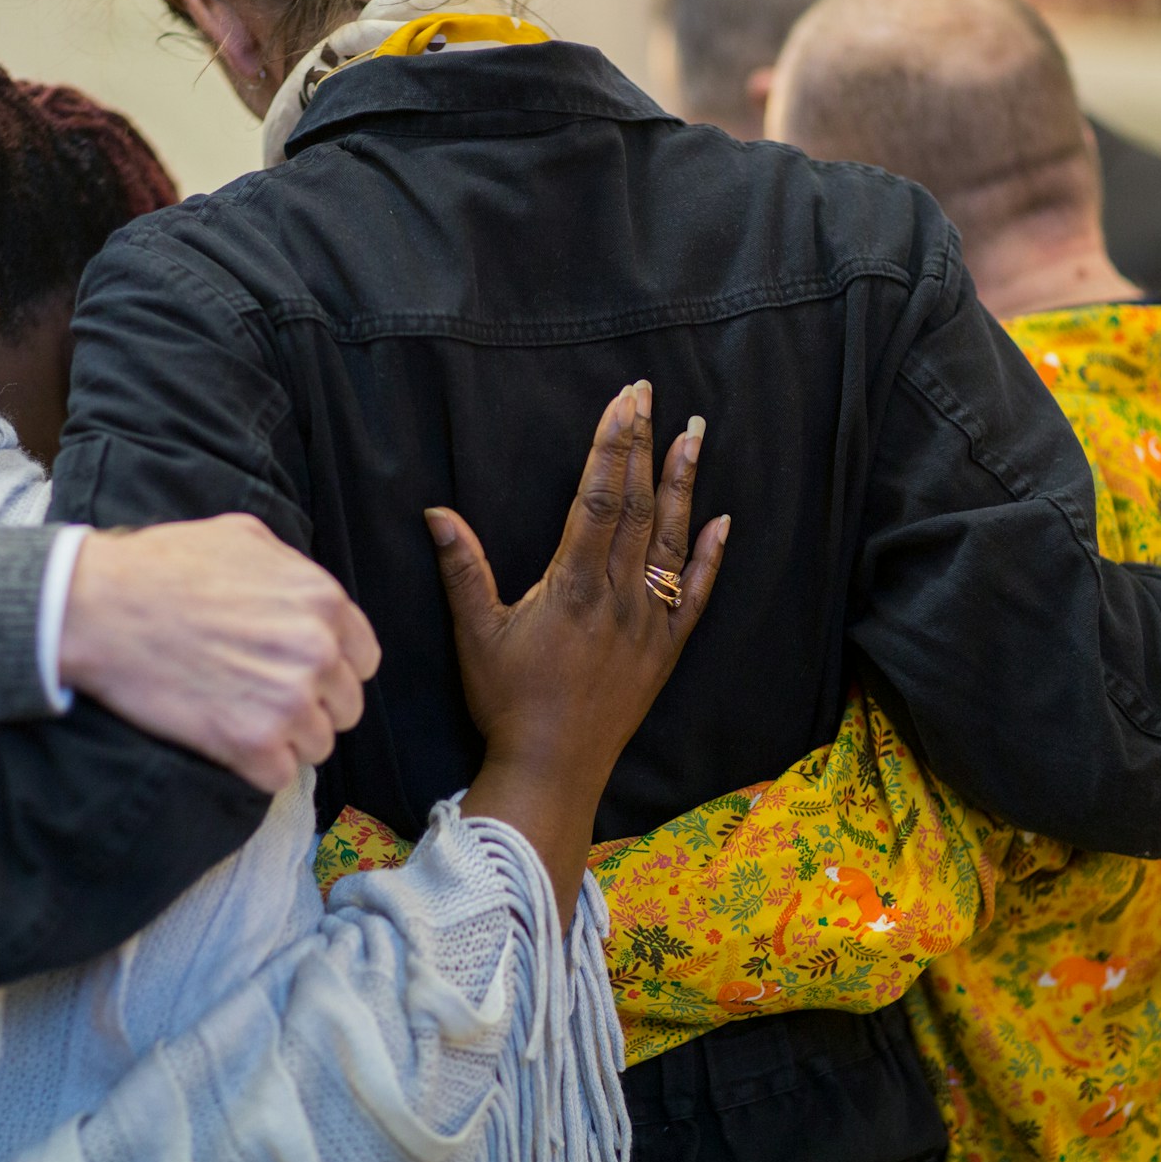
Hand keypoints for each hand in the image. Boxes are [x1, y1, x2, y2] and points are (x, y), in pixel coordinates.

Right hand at [59, 514, 381, 793]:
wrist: (100, 607)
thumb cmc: (162, 567)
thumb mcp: (242, 536)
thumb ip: (291, 566)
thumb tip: (306, 589)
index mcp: (324, 601)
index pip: (362, 659)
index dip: (332, 670)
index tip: (300, 675)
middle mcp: (318, 651)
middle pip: (345, 706)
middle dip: (311, 706)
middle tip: (262, 699)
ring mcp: (289, 700)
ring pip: (317, 744)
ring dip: (283, 739)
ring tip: (238, 717)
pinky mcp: (253, 744)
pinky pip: (279, 775)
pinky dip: (254, 767)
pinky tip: (223, 740)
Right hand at [436, 381, 728, 917]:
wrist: (553, 769)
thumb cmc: (507, 702)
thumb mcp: (475, 633)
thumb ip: (462, 568)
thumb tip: (437, 511)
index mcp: (573, 584)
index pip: (599, 497)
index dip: (611, 445)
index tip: (622, 401)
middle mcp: (619, 595)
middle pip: (639, 505)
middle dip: (645, 444)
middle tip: (652, 393)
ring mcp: (648, 622)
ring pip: (673, 539)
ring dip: (685, 483)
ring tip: (696, 432)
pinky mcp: (665, 650)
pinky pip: (697, 595)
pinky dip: (712, 556)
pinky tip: (723, 519)